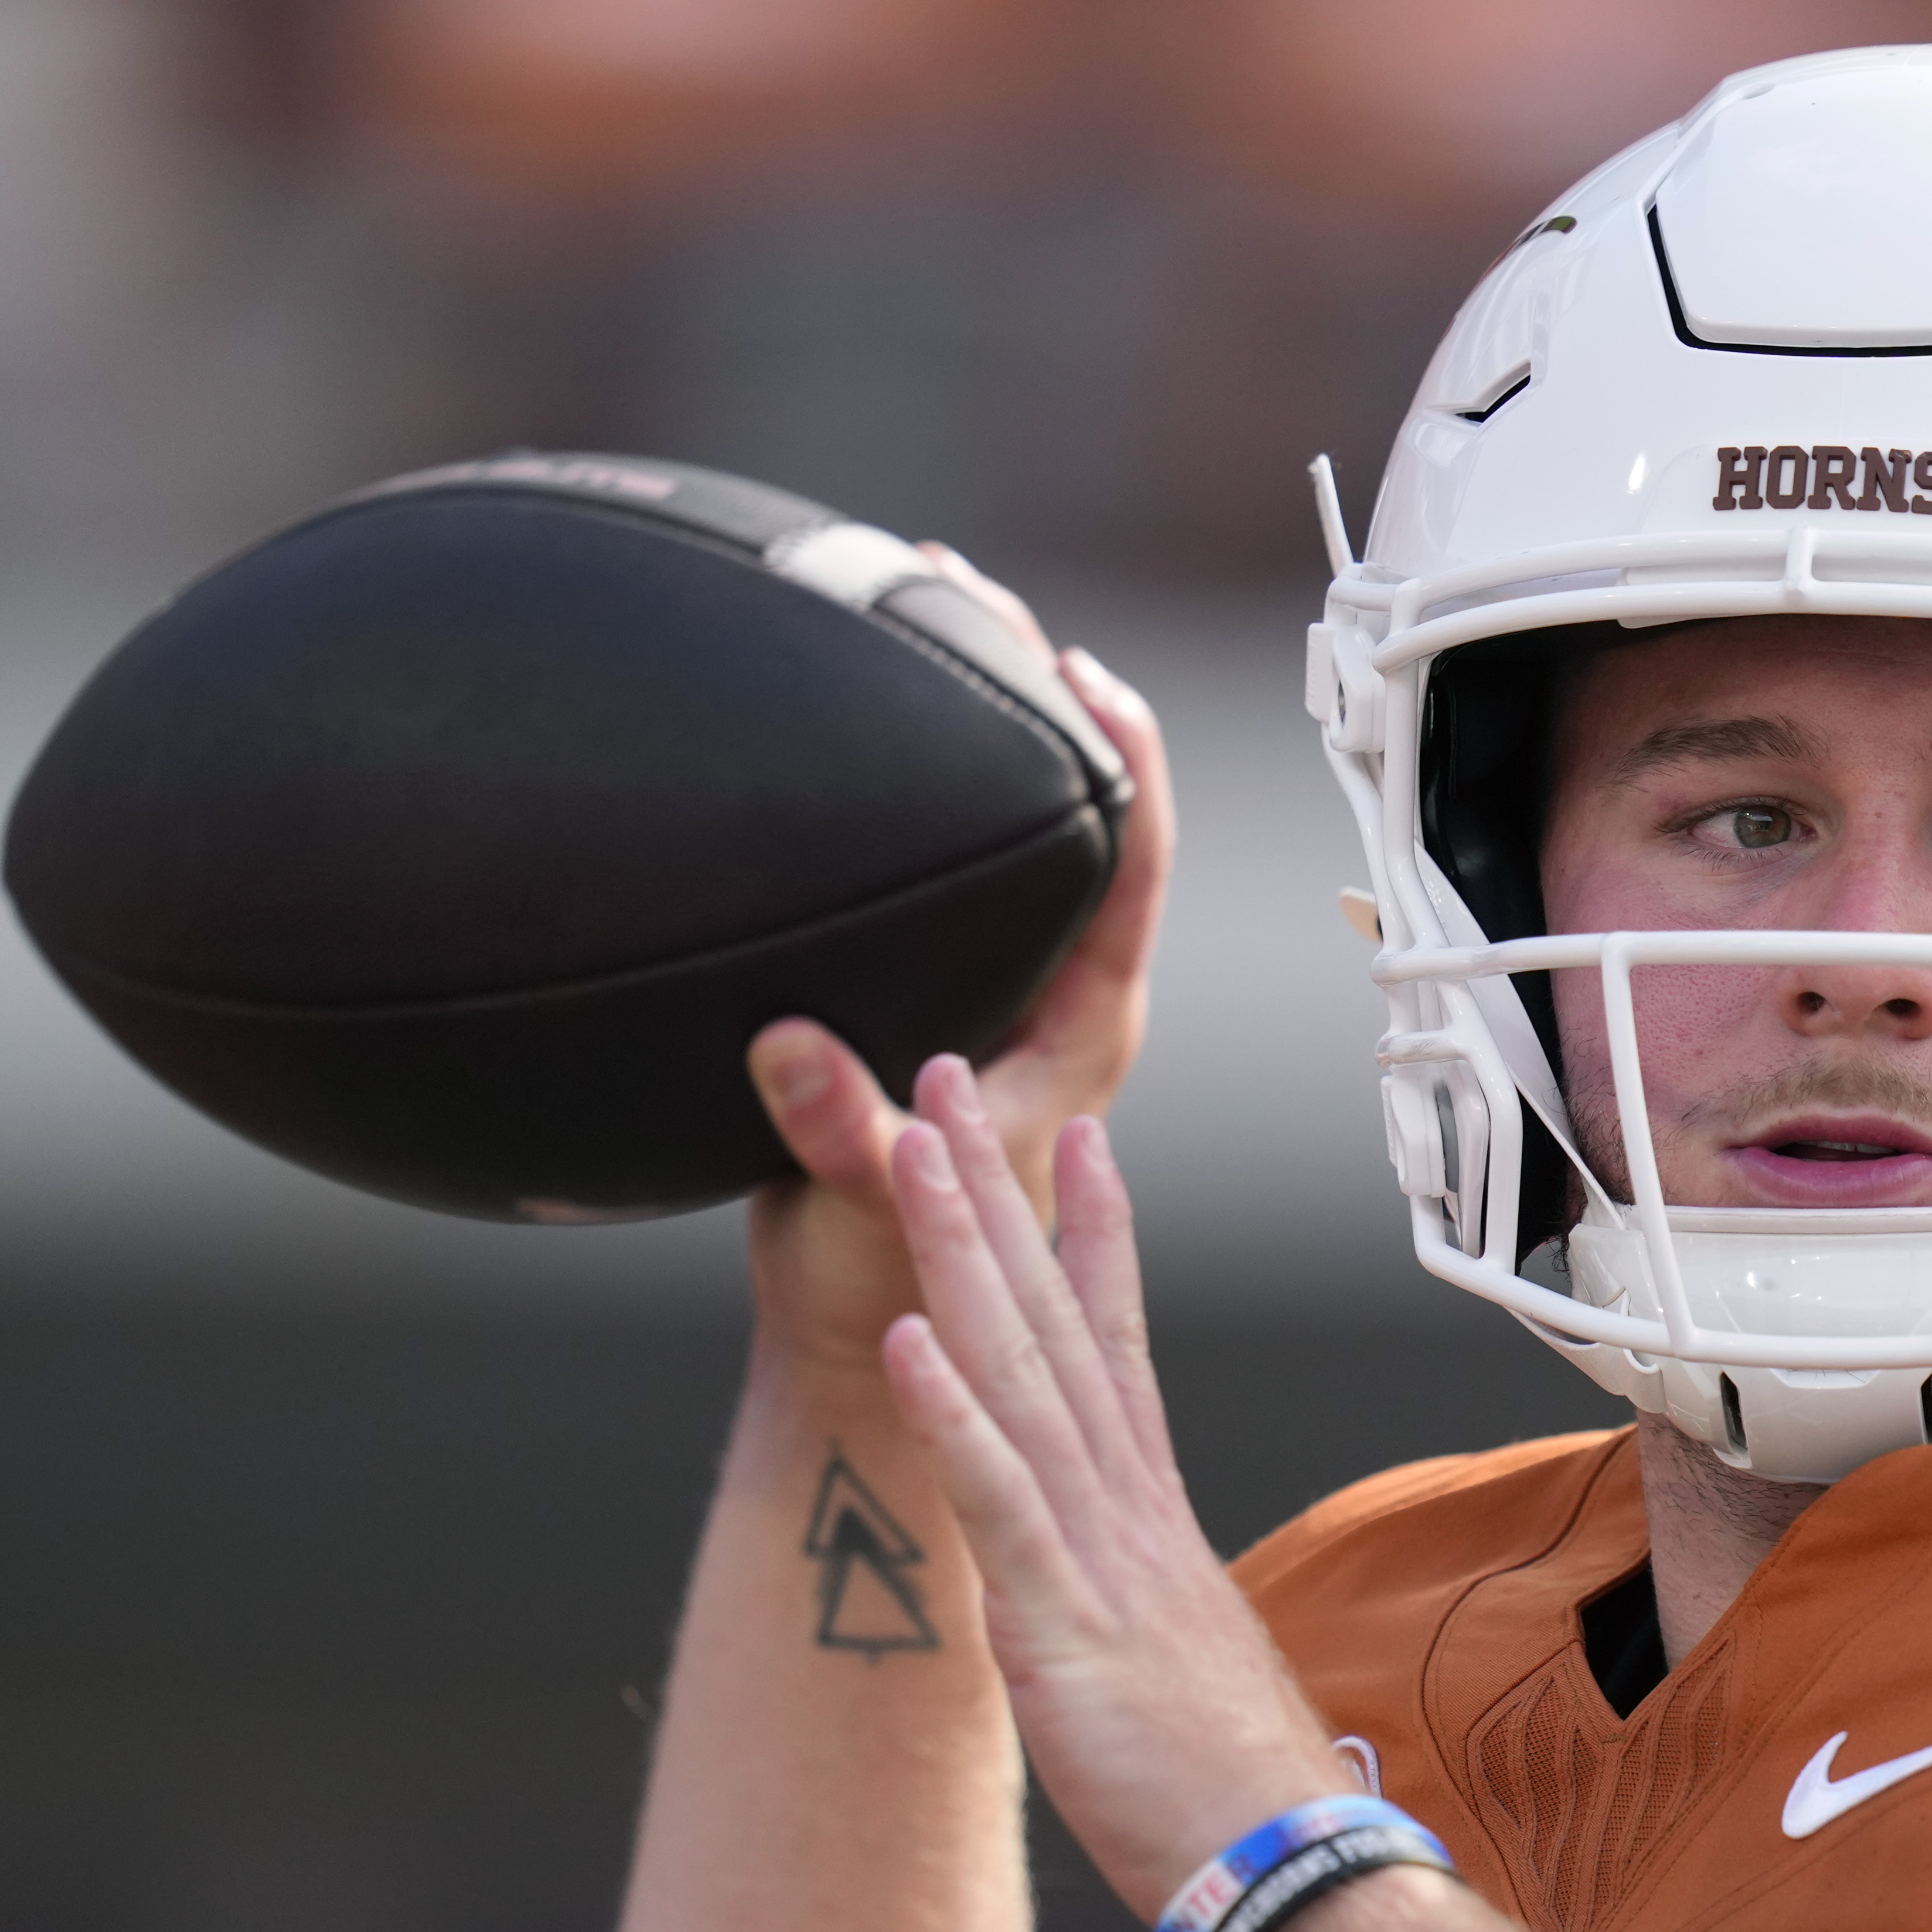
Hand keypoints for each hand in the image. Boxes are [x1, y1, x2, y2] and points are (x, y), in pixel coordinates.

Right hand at [743, 547, 1174, 1377]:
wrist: (867, 1345)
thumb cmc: (900, 1292)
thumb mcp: (870, 1209)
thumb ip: (842, 1133)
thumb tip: (794, 1048)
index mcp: (1085, 1026)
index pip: (1137, 859)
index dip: (1121, 753)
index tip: (1076, 664)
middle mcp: (1058, 994)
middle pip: (1084, 812)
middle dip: (1031, 689)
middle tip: (958, 586)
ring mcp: (999, 995)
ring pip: (1015, 829)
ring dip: (971, 722)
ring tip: (908, 608)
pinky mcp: (936, 1004)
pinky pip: (944, 867)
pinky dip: (908, 786)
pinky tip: (850, 723)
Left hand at [873, 1055, 1344, 1913]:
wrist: (1295, 1877)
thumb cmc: (1241, 1802)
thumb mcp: (1184, 1681)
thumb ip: (1150, 1624)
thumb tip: (1140, 1622)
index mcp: (1156, 1528)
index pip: (1118, 1350)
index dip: (1093, 1239)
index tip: (1077, 1139)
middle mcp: (1131, 1516)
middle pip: (1056, 1325)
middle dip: (1000, 1193)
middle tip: (957, 1078)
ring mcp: (1099, 1563)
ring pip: (1020, 1379)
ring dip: (963, 1257)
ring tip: (914, 1149)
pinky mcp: (1065, 1631)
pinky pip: (999, 1506)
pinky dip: (953, 1416)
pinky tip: (910, 1337)